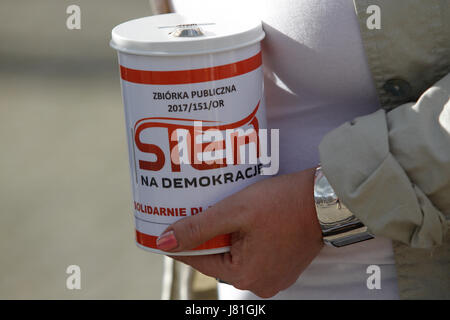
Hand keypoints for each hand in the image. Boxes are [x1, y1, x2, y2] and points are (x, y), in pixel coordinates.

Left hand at [156, 168, 323, 297]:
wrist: (326, 199)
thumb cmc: (283, 203)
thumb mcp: (235, 211)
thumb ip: (198, 228)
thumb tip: (164, 243)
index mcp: (244, 275)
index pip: (198, 260)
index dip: (180, 241)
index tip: (165, 227)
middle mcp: (259, 283)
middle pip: (217, 258)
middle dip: (206, 236)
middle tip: (196, 211)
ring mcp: (273, 276)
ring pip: (235, 255)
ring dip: (226, 236)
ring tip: (222, 212)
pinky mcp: (282, 266)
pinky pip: (252, 254)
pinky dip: (244, 239)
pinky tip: (243, 221)